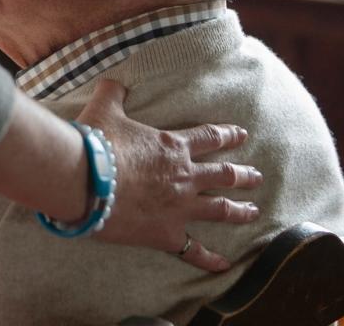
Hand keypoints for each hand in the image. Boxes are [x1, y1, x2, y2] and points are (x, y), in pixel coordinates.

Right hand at [77, 79, 262, 271]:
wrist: (85, 179)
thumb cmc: (97, 142)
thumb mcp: (104, 108)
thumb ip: (113, 92)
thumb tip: (113, 78)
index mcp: (172, 146)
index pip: (209, 138)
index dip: (227, 135)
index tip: (242, 135)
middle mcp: (184, 176)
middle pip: (223, 175)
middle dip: (243, 175)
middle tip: (257, 177)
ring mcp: (179, 207)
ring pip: (220, 209)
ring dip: (240, 210)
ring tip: (254, 211)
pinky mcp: (166, 233)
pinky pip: (193, 249)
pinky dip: (210, 259)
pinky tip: (225, 265)